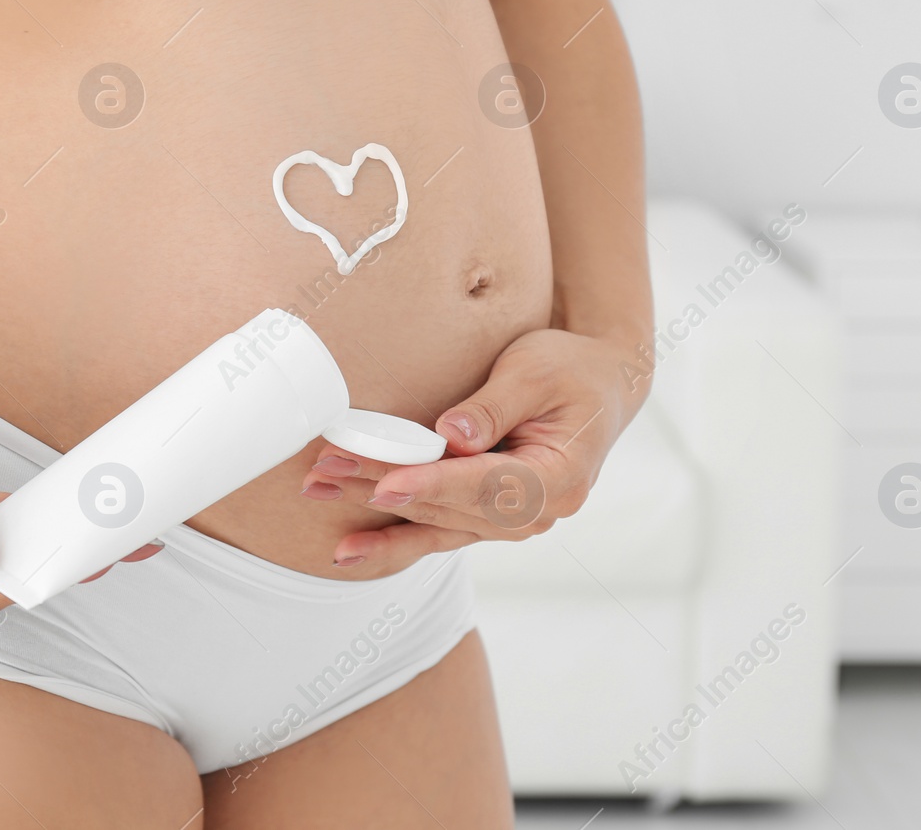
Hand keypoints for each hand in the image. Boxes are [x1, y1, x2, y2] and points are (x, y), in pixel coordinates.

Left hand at [299, 329, 646, 569]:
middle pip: (449, 508)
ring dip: (374, 514)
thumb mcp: (537, 371)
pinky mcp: (486, 517)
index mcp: (559, 479)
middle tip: (326, 472)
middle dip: (383, 489)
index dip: (433, 486)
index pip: (486, 487)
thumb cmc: (571, 370)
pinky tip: (348, 550)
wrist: (601, 385)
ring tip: (319, 492)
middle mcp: (537, 514)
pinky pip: (436, 534)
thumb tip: (451, 436)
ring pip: (434, 524)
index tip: (385, 484)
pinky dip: (393, 540)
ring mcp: (511, 522)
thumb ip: (494, 406)